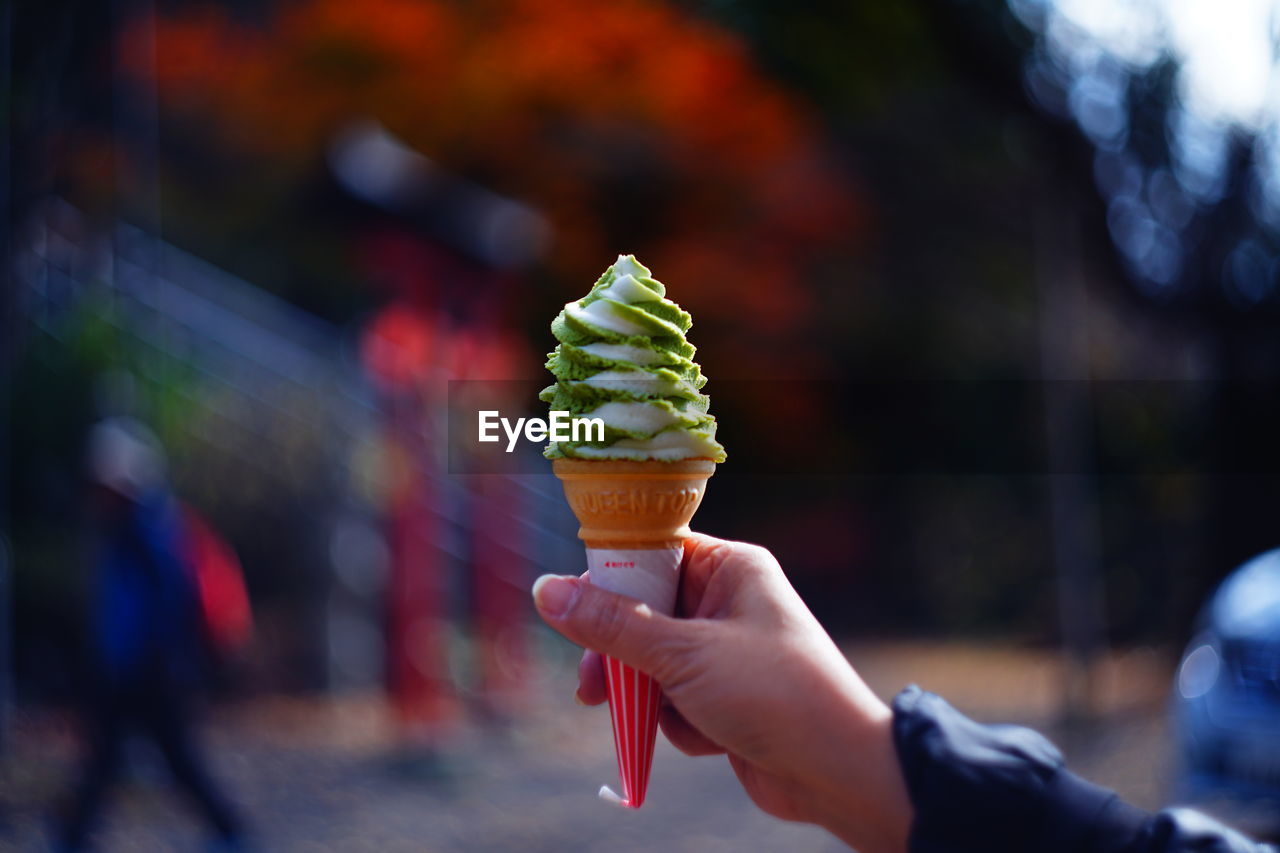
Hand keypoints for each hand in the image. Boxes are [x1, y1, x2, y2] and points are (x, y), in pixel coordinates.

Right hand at [532, 533, 911, 852]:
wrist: (837, 771)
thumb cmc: (772, 693)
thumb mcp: (683, 654)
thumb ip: (611, 625)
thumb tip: (545, 591)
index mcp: (731, 568)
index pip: (653, 551)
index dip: (609, 577)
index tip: (570, 605)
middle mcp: (729, 602)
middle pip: (645, 611)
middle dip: (618, 651)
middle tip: (589, 682)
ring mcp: (728, 651)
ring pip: (654, 660)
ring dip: (648, 694)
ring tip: (644, 718)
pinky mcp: (727, 698)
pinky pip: (676, 699)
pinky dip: (678, 721)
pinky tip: (705, 739)